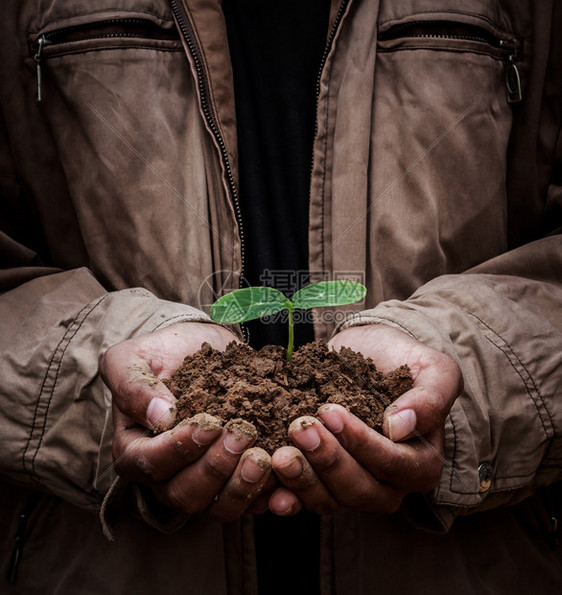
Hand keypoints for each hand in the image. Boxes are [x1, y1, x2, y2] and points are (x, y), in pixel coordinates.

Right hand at [100, 322, 271, 521]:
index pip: (149, 464)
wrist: (196, 349)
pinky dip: (268, 492)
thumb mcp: (130, 359)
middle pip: (185, 494)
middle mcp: (165, 476)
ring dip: (242, 487)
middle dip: (216, 468)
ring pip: (218, 507)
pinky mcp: (233, 480)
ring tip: (262, 458)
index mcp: (134, 450)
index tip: (208, 425)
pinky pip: (251, 500)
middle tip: (242, 436)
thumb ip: (135, 387)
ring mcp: (201, 482)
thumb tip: (159, 415)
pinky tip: (283, 471)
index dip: (179, 449)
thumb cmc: (159, 354)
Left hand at [269, 324, 462, 515]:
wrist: (368, 353)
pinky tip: (272, 490)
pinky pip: (306, 499)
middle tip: (300, 427)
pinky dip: (289, 496)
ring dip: (303, 480)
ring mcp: (353, 484)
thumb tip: (400, 427)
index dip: (362, 444)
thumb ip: (430, 398)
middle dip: (328, 461)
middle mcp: (389, 484)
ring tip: (280, 454)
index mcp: (421, 463)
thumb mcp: (433, 369)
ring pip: (330, 500)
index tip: (331, 411)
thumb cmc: (402, 360)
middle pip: (360, 490)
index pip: (395, 466)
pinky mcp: (323, 480)